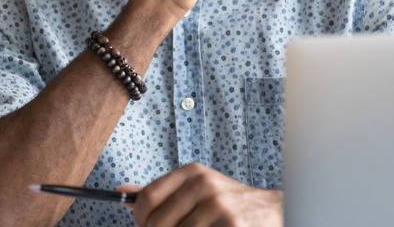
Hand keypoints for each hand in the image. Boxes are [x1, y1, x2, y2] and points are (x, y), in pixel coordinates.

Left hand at [117, 163, 282, 226]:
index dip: (140, 220)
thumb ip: (162, 192)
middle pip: (157, 223)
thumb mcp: (197, 190)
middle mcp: (205, 184)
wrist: (271, 211)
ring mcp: (220, 205)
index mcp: (192, 172)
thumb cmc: (228, 204)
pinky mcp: (232, 224)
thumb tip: (122, 193)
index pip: (148, 198)